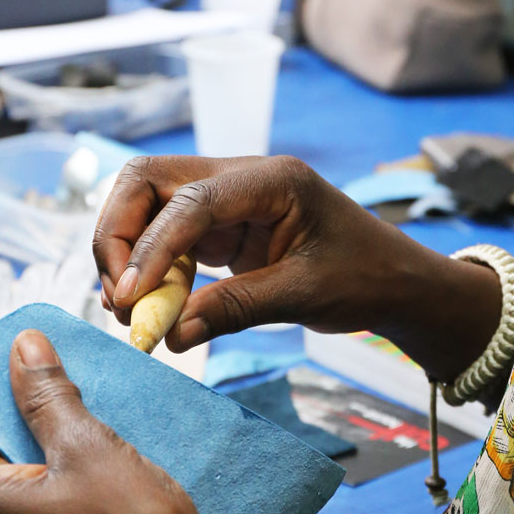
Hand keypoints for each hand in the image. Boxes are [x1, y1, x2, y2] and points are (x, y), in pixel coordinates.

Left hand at [0, 330, 237, 513]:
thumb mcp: (89, 446)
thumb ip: (48, 395)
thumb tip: (24, 347)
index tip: (33, 374)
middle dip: (27, 419)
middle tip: (68, 396)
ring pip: (18, 483)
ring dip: (49, 449)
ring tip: (89, 428)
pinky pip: (39, 510)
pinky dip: (61, 480)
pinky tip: (98, 466)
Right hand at [93, 155, 500, 381]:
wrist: (394, 279)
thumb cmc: (365, 276)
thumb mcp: (303, 295)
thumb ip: (235, 308)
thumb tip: (169, 336)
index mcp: (271, 179)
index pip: (189, 200)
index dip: (150, 247)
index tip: (129, 299)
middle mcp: (241, 178)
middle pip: (148, 182)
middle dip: (119, 235)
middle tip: (120, 299)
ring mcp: (228, 199)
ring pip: (149, 206)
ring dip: (129, 253)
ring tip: (132, 311)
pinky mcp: (222, 227)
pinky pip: (168, 236)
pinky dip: (151, 268)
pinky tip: (156, 305)